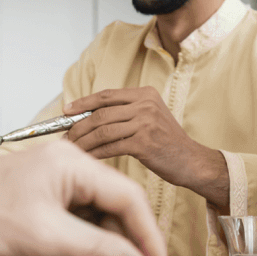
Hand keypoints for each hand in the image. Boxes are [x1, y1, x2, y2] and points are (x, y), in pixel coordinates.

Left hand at [0, 140, 168, 255]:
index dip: (148, 235)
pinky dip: (86, 248)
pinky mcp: (35, 206)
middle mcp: (63, 169)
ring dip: (108, 248)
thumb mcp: (43, 236)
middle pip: (115, 206)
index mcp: (70, 162)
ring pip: (96, 218)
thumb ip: (97, 251)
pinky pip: (75, 226)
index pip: (128, 196)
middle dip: (130, 243)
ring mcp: (48, 187)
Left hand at [62, 88, 227, 207]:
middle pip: (101, 113)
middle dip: (78, 126)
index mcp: (145, 94)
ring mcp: (146, 122)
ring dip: (82, 141)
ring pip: (102, 130)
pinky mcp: (144, 143)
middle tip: (64, 136)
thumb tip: (88, 117)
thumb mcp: (150, 118)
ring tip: (72, 149)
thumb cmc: (167, 143)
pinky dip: (94, 153)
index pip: (106, 95)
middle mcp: (146, 104)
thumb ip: (126, 112)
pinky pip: (110, 147)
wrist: (192, 161)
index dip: (83, 103)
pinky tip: (86, 158)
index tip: (66, 111)